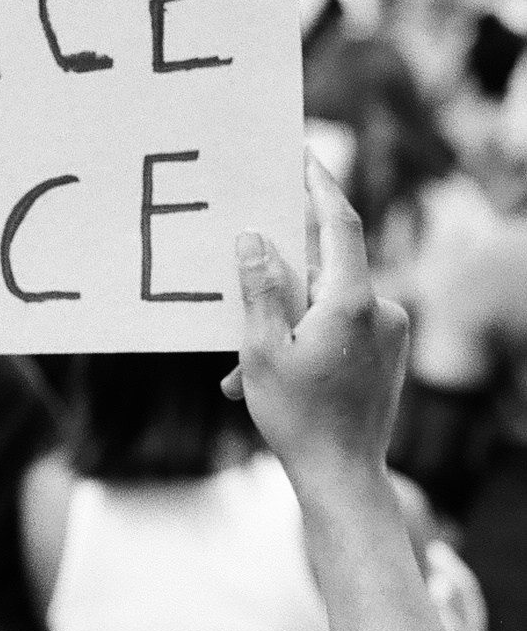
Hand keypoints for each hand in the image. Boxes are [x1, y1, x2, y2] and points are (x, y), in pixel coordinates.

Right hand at [233, 156, 409, 484]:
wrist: (344, 476)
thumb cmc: (297, 418)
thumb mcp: (260, 351)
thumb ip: (258, 288)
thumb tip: (253, 238)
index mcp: (353, 302)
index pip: (339, 224)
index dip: (319, 185)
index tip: (302, 154)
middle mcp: (382, 309)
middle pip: (323, 267)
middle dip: (278, 280)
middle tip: (240, 288)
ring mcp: (389, 331)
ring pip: (325, 302)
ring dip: (284, 322)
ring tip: (245, 367)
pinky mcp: (387, 351)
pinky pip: (338, 324)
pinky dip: (303, 338)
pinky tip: (269, 376)